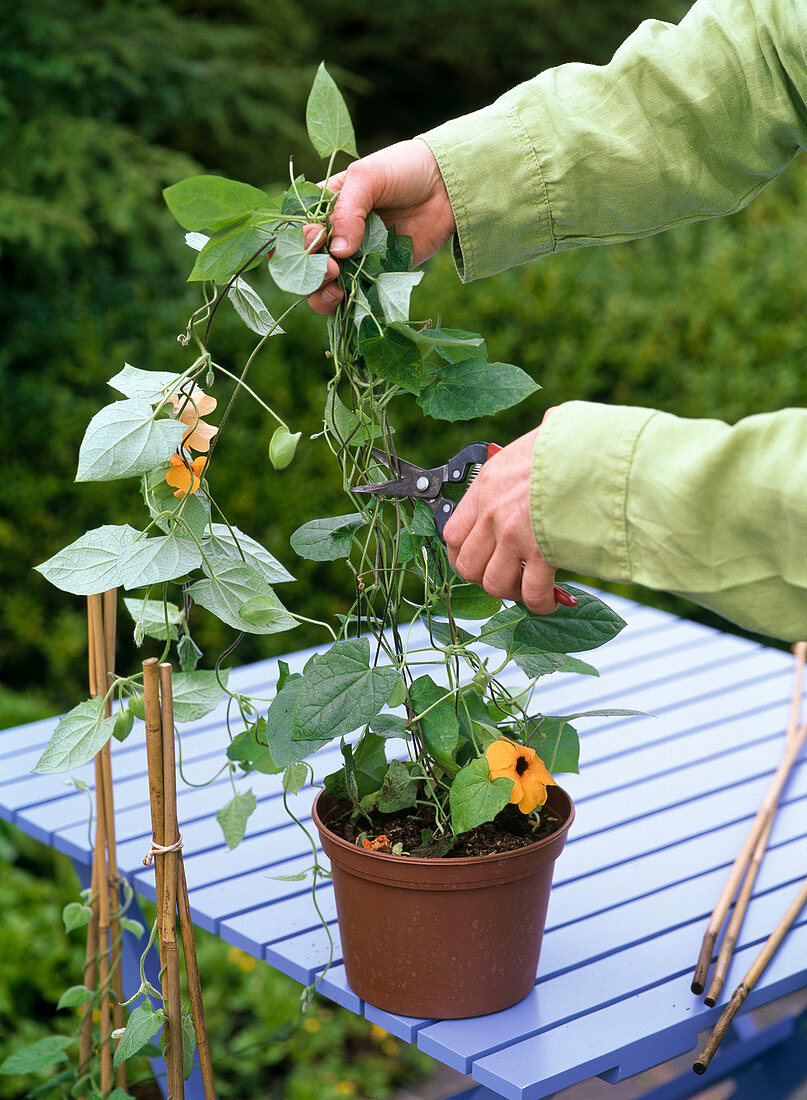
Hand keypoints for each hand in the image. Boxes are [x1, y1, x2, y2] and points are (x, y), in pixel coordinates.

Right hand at [306, 139, 455, 313]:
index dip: (298, 242)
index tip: (314, 241)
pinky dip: (349, 304)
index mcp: (325, 207)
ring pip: (326, 286)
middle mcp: (336, 235)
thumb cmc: (403, 170)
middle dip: (311, 271)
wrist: (445, 187)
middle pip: (307, 264)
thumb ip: (347, 211)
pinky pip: (356, 295)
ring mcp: (356, 258)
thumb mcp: (368, 177)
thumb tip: (337, 252)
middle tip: (331, 268)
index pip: (297, 230)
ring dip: (323, 293)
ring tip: (337, 288)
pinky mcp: (377, 275)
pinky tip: (349, 300)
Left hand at [444, 417, 564, 614]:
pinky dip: (540, 603)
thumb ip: (531, 453)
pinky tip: (551, 600)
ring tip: (528, 587)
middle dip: (485, 577)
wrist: (597, 449)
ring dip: (512, 592)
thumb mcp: (538, 439)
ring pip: (494, 584)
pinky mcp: (541, 552)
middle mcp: (493, 513)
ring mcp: (514, 535)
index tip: (479, 559)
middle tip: (507, 575)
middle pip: (468, 566)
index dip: (463, 554)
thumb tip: (550, 428)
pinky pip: (531, 592)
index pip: (452, 533)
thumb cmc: (573, 442)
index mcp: (487, 486)